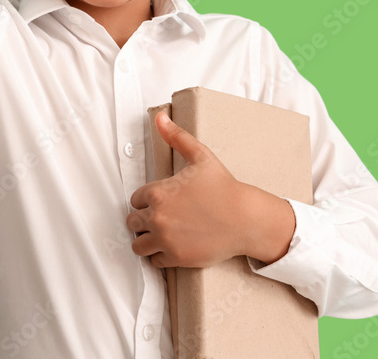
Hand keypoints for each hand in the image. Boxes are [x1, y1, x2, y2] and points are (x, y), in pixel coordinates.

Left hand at [127, 111, 295, 267]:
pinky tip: (171, 246)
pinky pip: (153, 260)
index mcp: (158, 193)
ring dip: (145, 239)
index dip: (146, 200)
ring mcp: (165, 239)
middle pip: (132, 222)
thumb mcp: (200, 156)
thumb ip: (176, 136)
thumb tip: (160, 117)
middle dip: (143, 219)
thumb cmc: (223, 187)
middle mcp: (157, 217)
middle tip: (160, 217)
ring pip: (137, 244)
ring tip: (160, 233)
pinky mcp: (175, 257)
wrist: (245, 218)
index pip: (135, 199)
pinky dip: (159, 255)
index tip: (159, 201)